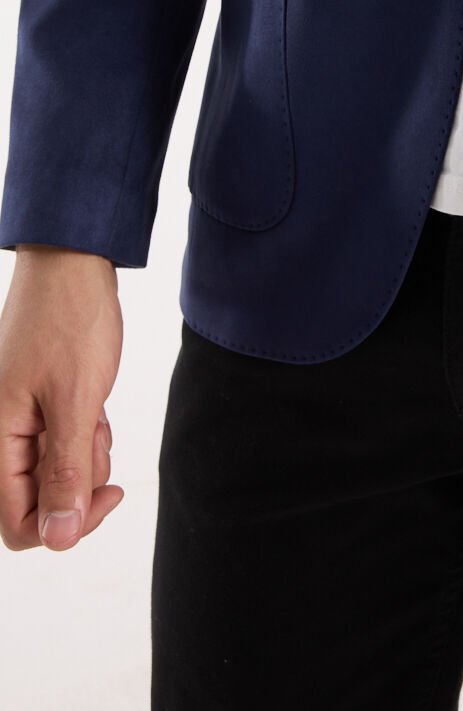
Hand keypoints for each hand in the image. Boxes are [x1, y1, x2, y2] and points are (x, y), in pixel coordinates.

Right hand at [0, 244, 124, 550]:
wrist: (73, 263)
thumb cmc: (69, 321)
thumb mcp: (76, 402)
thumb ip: (64, 472)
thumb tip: (58, 538)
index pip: (17, 524)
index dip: (63, 523)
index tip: (105, 493)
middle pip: (39, 501)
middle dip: (79, 480)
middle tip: (96, 433)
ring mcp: (17, 420)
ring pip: (54, 472)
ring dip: (85, 452)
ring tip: (95, 409)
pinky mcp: (37, 406)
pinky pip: (60, 443)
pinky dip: (84, 431)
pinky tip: (94, 401)